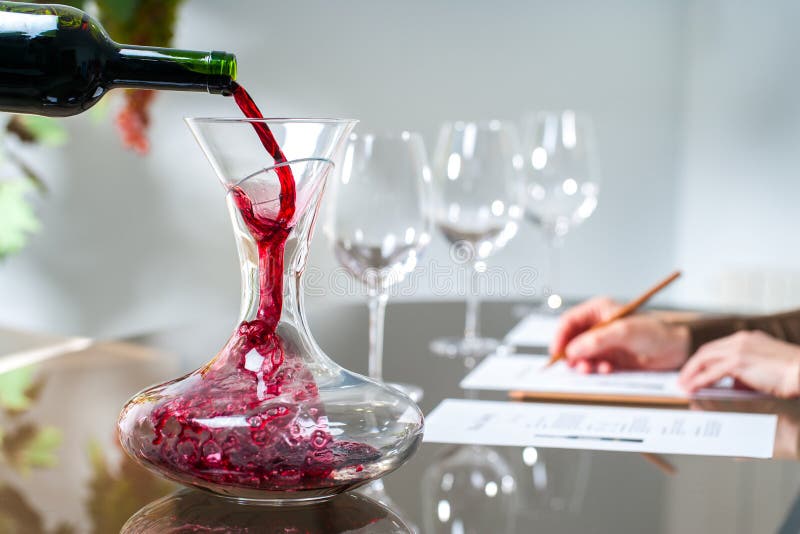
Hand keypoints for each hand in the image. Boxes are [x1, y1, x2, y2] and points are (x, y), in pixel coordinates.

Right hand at [551, 296, 689, 373]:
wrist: (677, 350)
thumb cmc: (655, 332)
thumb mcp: (624, 332)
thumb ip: (597, 340)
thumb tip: (572, 350)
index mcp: (598, 311)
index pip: (569, 322)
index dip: (560, 336)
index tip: (557, 352)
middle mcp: (597, 327)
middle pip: (571, 340)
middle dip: (571, 354)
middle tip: (576, 365)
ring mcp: (603, 344)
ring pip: (580, 355)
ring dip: (584, 364)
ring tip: (593, 369)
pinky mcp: (610, 358)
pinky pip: (593, 365)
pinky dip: (595, 370)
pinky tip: (607, 370)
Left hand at [678, 330, 799, 397]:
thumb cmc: (789, 374)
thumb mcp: (762, 369)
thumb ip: (745, 374)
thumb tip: (731, 386)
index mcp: (746, 339)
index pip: (716, 348)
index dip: (702, 361)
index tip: (693, 372)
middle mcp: (740, 340)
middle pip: (706, 352)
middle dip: (691, 367)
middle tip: (683, 380)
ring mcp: (738, 348)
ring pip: (705, 359)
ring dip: (691, 373)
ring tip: (684, 386)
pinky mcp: (739, 361)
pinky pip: (712, 372)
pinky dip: (700, 381)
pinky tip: (693, 388)